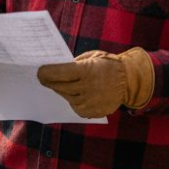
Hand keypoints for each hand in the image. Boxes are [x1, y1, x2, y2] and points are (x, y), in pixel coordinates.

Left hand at [36, 47, 154, 118]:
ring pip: (66, 97)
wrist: (129, 81)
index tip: (39, 72)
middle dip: (50, 82)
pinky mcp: (92, 112)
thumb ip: (75, 64)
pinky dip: (73, 100)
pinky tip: (76, 93)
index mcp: (86, 71)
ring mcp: (89, 102)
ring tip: (62, 84)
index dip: (47, 73)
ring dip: (62, 91)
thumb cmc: (108, 65)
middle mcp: (87, 88)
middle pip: (60, 87)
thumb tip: (57, 70)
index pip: (60, 73)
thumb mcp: (92, 57)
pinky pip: (75, 107)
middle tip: (43, 78)